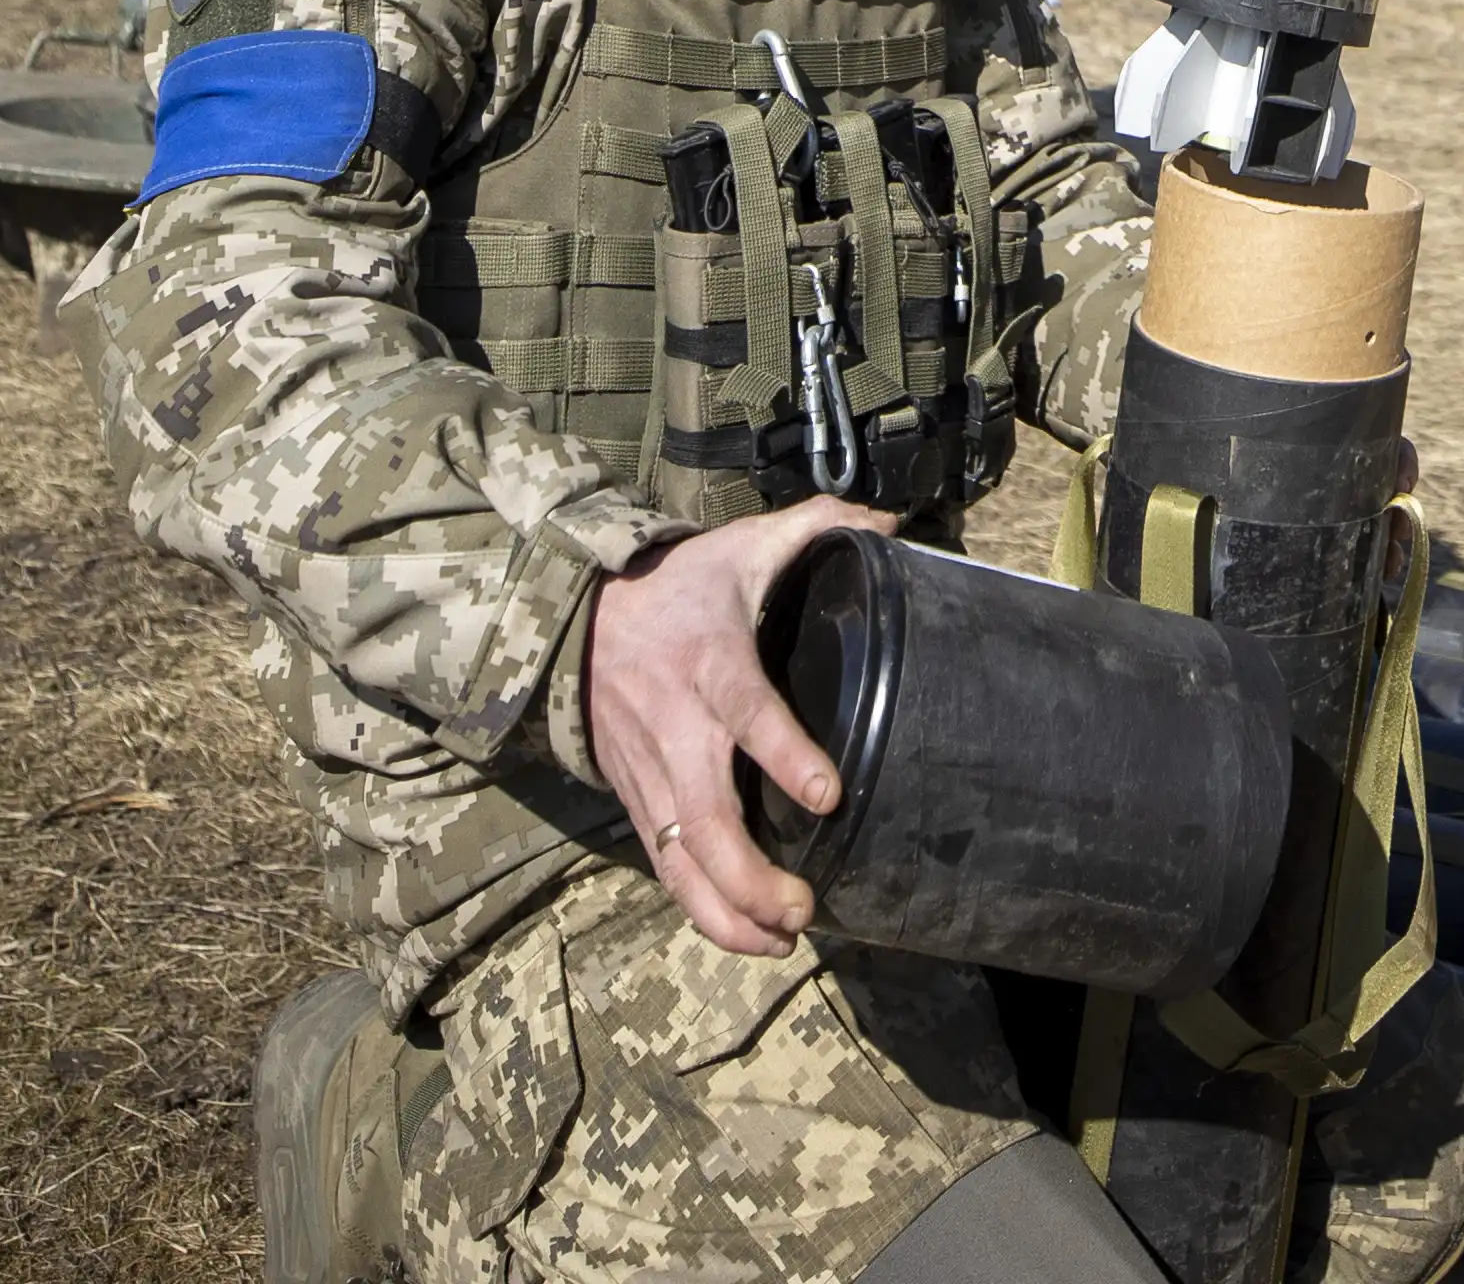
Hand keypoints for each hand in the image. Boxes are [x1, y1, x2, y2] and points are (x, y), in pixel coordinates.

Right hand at [584, 498, 891, 953]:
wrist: (577, 617)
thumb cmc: (678, 587)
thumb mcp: (741, 544)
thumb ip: (814, 529)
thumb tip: (886, 524)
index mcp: (709, 663)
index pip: (748, 712)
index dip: (785, 755)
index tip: (828, 793)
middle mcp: (675, 728)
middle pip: (705, 817)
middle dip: (750, 874)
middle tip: (802, 908)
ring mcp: (651, 774)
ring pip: (679, 859)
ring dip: (727, 910)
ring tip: (782, 939)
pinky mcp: (637, 800)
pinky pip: (665, 867)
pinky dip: (702, 910)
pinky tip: (748, 937)